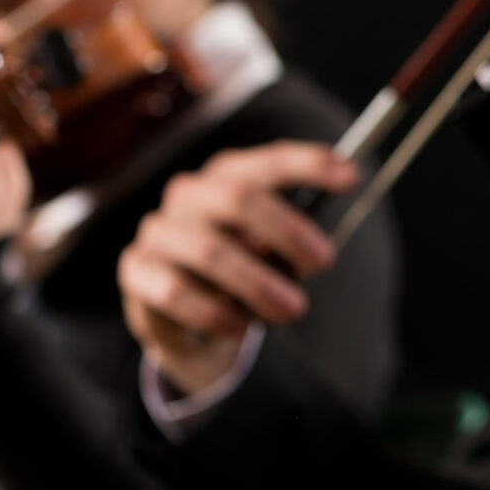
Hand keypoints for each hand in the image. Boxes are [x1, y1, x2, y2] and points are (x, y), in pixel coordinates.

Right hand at [118, 143, 352, 395]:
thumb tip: (316, 251)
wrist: (190, 322)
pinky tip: (240, 328)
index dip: (310, 164)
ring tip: (291, 311)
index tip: (352, 178)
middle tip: (324, 262)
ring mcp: (159, 231)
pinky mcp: (137, 271)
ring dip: (257, 283)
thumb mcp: (273, 256)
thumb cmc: (243, 275)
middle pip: (238, 198)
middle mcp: (189, 195)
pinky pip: (174, 290)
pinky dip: (214, 311)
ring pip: (208, 250)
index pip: (268, 161)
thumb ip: (289, 244)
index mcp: (228, 178)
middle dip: (288, 230)